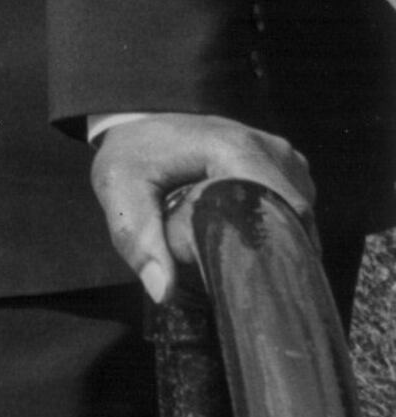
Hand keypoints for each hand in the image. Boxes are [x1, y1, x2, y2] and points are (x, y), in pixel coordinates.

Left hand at [89, 113, 315, 303]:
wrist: (140, 125)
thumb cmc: (132, 156)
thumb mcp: (119, 190)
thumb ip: (138, 238)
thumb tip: (164, 290)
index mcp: (233, 148)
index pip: (278, 208)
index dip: (270, 250)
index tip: (252, 281)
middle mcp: (267, 146)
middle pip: (292, 217)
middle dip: (273, 251)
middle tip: (244, 280)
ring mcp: (281, 155)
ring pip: (297, 216)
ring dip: (276, 240)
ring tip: (242, 258)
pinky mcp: (284, 165)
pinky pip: (294, 207)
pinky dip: (278, 227)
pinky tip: (250, 240)